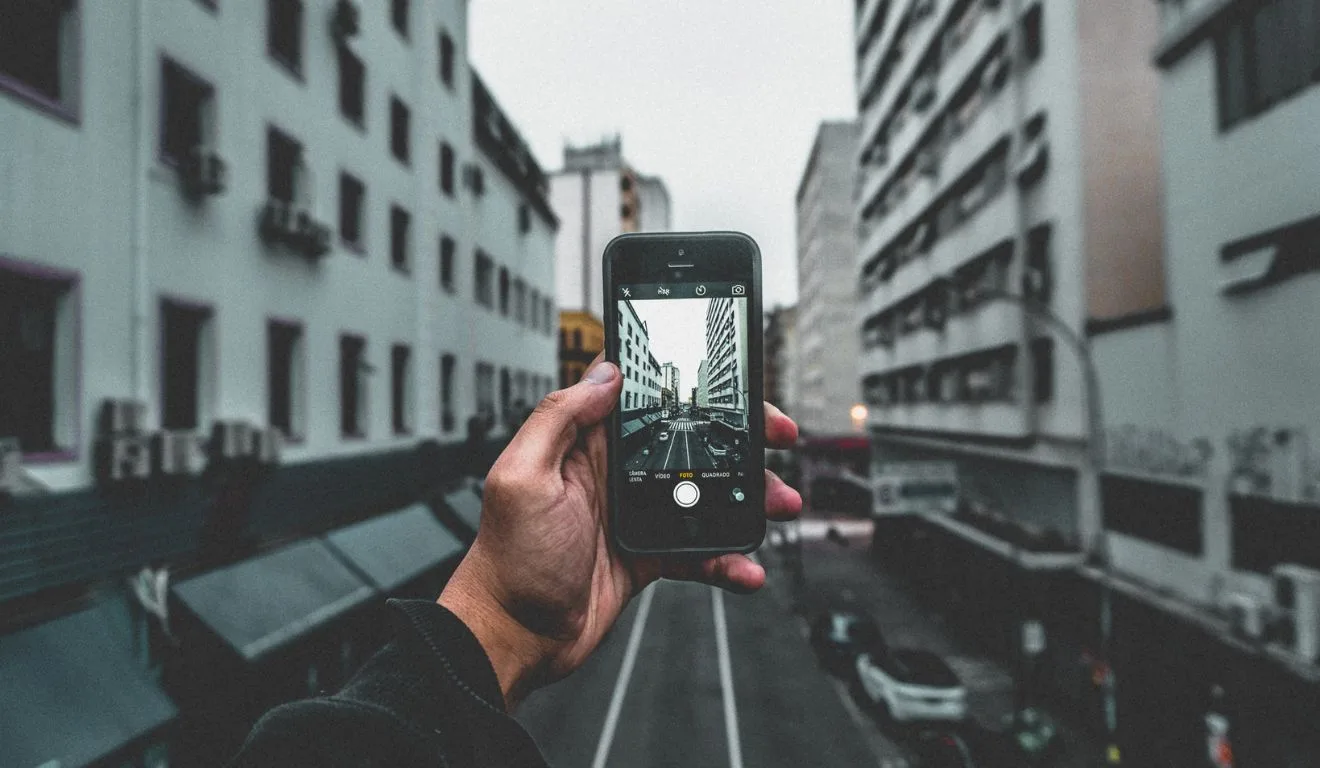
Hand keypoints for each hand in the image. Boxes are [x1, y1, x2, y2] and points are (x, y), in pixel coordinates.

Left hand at [438, 358, 800, 708]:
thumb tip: (604, 373)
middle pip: (691, 439)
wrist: (514, 636)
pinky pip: (701, 549)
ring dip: (749, 497)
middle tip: (777, 437)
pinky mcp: (650, 554)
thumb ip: (559, 419)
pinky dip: (728, 558)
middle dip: (740, 436)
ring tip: (780, 504)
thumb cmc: (507, 560)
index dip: (690, 382)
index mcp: (586, 443)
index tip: (733, 383)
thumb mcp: (522, 477)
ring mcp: (637, 513)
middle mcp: (616, 472)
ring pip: (707, 492)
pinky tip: (746, 567)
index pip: (644, 395)